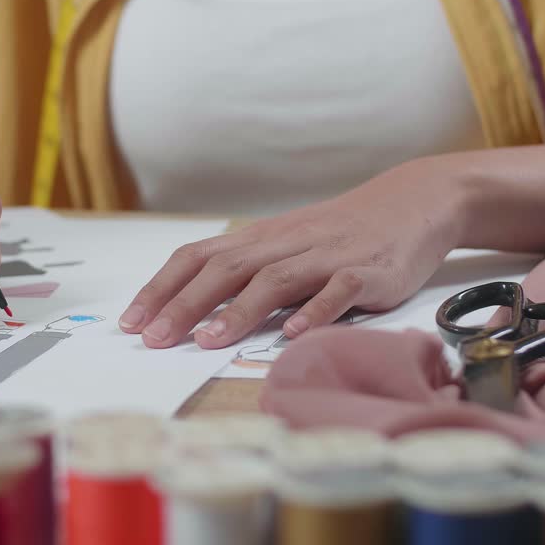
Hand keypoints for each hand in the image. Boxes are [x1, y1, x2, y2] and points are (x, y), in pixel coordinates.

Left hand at [119, 160, 466, 348]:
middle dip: (184, 304)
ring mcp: (327, 256)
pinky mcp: (367, 272)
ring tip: (207, 341)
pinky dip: (315, 311)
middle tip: (153, 339)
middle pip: (226, 269)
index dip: (163, 287)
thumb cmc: (340, 234)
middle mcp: (286, 243)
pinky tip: (293, 335)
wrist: (412, 202)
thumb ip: (246, 273)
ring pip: (274, 280)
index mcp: (261, 239)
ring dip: (238, 311)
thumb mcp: (286, 246)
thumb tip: (191, 310)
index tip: (132, 321)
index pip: (198, 257)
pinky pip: (338, 291)